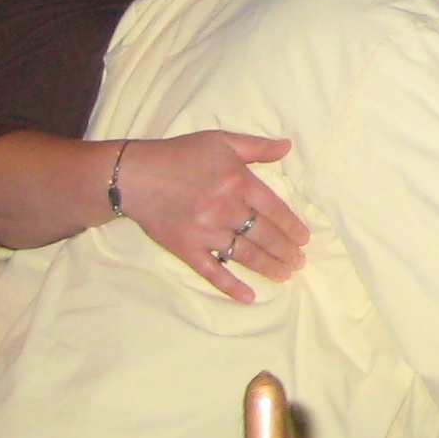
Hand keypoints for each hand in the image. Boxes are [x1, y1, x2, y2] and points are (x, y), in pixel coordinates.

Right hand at [118, 130, 310, 302]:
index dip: (293, 226)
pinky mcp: (186, 248)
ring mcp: (206, 232)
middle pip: (265, 235)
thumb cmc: (180, 155)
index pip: (275, 209)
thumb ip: (257, 146)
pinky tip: (249, 297)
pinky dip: (231, 286)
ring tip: (285, 274)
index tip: (304, 239)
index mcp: (238, 182)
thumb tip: (288, 147)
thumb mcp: (221, 141)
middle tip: (299, 261)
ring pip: (245, 255)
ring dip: (268, 267)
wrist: (134, 175)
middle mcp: (226, 209)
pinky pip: (212, 271)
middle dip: (286, 250)